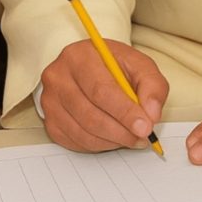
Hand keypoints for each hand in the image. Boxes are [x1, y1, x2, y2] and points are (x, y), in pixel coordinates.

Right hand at [40, 39, 168, 151]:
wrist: (89, 67)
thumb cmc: (113, 66)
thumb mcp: (139, 65)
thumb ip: (152, 86)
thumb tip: (152, 115)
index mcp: (79, 56)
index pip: (101, 90)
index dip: (125, 112)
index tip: (145, 127)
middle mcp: (58, 77)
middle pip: (90, 114)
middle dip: (121, 132)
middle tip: (142, 138)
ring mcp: (50, 101)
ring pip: (83, 132)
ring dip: (112, 141)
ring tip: (131, 138)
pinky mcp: (50, 121)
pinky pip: (76, 142)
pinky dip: (99, 145)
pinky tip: (112, 137)